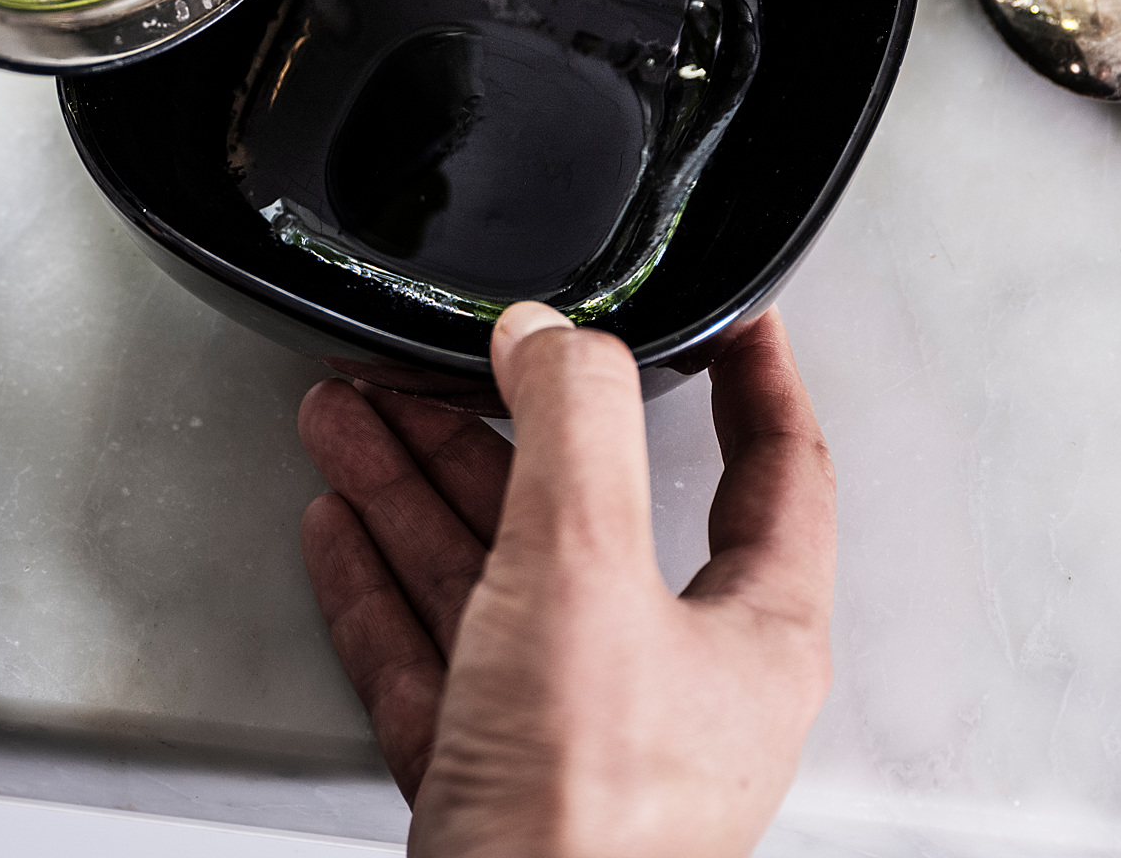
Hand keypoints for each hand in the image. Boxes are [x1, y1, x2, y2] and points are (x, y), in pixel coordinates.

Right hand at [298, 304, 834, 857]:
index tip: (733, 314)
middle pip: (585, 511)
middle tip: (446, 355)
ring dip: (415, 488)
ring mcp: (572, 738)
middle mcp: (668, 684)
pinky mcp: (489, 787)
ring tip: (349, 419)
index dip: (756, 377)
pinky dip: (382, 586)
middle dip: (499, 422)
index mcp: (746, 634)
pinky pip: (433, 657)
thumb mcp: (585, 574)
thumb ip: (575, 427)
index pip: (779, 470)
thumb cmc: (579, 826)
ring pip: (493, 576)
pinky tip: (341, 531)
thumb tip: (557, 336)